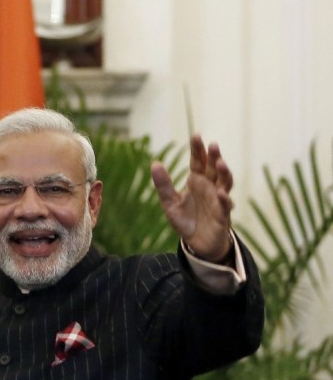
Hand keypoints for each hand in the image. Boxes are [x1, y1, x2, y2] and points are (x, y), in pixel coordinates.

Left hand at [150, 134, 234, 261]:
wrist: (197, 244)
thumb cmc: (186, 220)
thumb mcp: (170, 203)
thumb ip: (163, 184)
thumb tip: (155, 163)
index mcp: (197, 182)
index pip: (198, 162)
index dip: (198, 149)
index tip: (196, 135)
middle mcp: (210, 187)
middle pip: (213, 168)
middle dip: (214, 156)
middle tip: (212, 144)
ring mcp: (218, 200)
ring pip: (225, 183)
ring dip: (224, 172)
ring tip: (220, 162)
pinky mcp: (222, 215)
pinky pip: (225, 205)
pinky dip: (224, 199)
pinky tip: (220, 193)